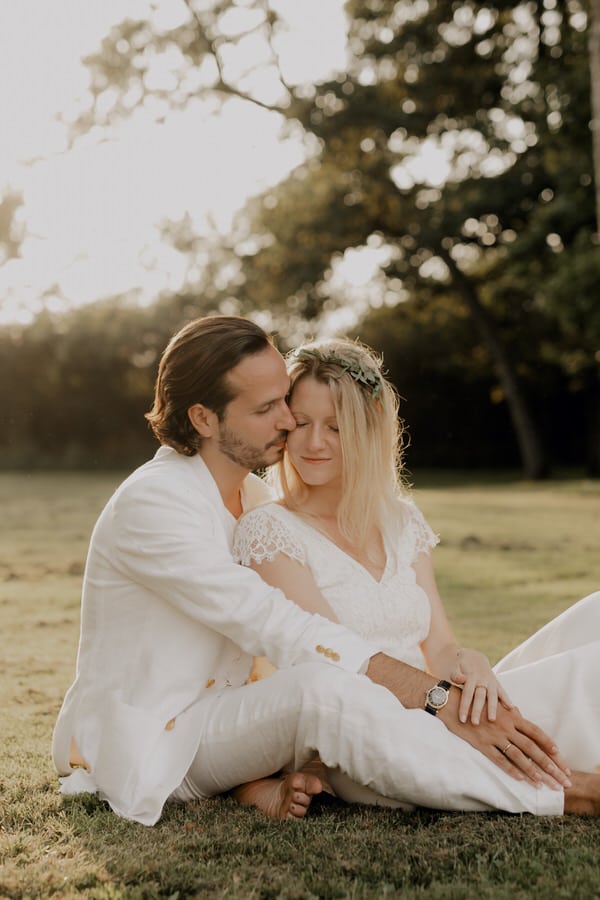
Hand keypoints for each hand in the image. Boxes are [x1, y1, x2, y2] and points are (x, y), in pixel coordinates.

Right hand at [438, 686, 571, 790]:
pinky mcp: (481, 744)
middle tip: (560, 778)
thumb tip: (519, 715)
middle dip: (549, 764)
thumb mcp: (493, 705)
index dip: (549, 744)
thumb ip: (507, 712)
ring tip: (545, 785)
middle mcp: (506, 726)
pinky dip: (511, 770)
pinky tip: (521, 780)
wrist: (451, 702)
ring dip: (533, 771)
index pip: (535, 732)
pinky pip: (499, 759)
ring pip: (518, 756)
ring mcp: (494, 736)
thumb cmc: (473, 702)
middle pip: (532, 747)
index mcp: (510, 716)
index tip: (560, 757)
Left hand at [450, 647, 513, 723]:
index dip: (464, 707)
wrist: (473, 656)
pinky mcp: (496, 683)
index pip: (467, 694)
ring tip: (492, 719)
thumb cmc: (460, 665)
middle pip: (480, 697)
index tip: (462, 719)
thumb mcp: (455, 666)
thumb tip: (460, 680)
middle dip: (477, 710)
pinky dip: (507, 699)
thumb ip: (456, 674)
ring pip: (492, 696)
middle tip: (475, 723)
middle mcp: (482, 680)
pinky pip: (502, 691)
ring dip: (493, 708)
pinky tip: (511, 708)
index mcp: (470, 676)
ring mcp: (490, 681)